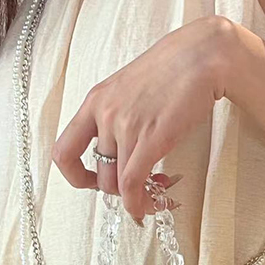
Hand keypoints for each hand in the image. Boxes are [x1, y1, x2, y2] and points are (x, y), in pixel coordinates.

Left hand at [52, 15, 232, 224]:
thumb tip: (121, 153)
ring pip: (117, 184)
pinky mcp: (150, 138)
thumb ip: (118, 118)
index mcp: (95, 102)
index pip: (64, 152)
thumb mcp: (129, 90)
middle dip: (119, 192)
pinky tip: (147, 207)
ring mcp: (125, 127)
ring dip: (136, 199)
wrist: (200, 57)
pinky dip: (138, 203)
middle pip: (99, 175)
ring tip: (154, 195)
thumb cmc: (171, 72)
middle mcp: (104, 115)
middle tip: (140, 191)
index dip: (76, 177)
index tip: (94, 182)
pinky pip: (132, 183)